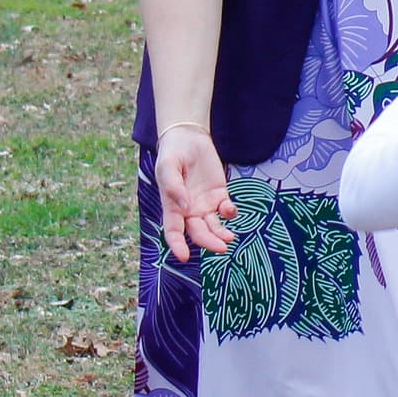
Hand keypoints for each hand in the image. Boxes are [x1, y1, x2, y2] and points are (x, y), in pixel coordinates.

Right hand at [154, 123, 238, 262]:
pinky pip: (225, 209)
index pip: (173, 231)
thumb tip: (184, 206)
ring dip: (221, 233)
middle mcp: (188, 210)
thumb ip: (173, 186)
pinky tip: (230, 210)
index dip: (177, 245)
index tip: (184, 257)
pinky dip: (229, 213)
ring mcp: (205, 204)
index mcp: (172, 206)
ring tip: (230, 238)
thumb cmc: (172, 154)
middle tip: (220, 248)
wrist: (188, 138)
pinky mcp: (219, 195)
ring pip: (213, 225)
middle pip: (198, 232)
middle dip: (208, 242)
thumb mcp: (167, 166)